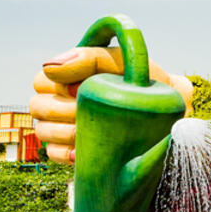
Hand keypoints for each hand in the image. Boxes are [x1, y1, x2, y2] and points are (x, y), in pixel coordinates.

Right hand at [29, 47, 192, 163]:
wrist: (172, 109)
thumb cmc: (146, 81)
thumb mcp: (124, 63)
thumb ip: (90, 58)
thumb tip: (50, 67)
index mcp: (70, 76)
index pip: (41, 80)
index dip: (57, 85)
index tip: (85, 87)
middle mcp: (62, 100)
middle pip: (37, 106)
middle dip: (63, 110)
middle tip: (89, 112)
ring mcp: (64, 126)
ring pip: (43, 130)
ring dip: (65, 131)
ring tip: (93, 129)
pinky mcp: (71, 150)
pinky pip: (52, 153)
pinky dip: (67, 152)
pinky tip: (85, 149)